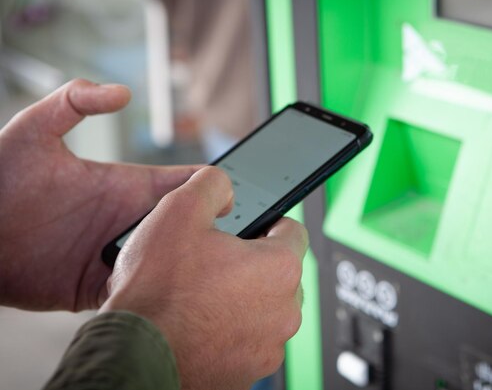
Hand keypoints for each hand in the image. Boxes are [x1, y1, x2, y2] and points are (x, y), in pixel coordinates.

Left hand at [0, 79, 202, 310]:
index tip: (227, 197)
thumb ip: (75, 100)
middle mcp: (129, 220)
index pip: (186, 184)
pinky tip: (162, 292)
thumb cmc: (0, 178)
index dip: (213, 187)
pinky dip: (155, 294)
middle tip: (221, 243)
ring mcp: (116, 254)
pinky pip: (138, 293)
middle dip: (210, 234)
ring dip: (184, 265)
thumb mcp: (33, 130)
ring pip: (169, 263)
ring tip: (197, 270)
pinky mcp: (99, 287)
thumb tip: (124, 92)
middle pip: (187, 226)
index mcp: (128, 186)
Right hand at [100, 167, 307, 389]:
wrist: (134, 354)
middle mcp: (285, 310)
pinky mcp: (251, 371)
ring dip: (243, 299)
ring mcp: (270, 345)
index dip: (267, 223)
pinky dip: (233, 331)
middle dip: (253, 264)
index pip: (293, 230)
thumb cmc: (156, 291)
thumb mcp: (178, 211)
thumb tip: (224, 185)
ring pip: (265, 308)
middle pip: (280, 272)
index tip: (250, 228)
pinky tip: (202, 324)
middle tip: (215, 262)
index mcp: (279, 267)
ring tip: (203, 295)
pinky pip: (250, 340)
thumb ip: (212, 184)